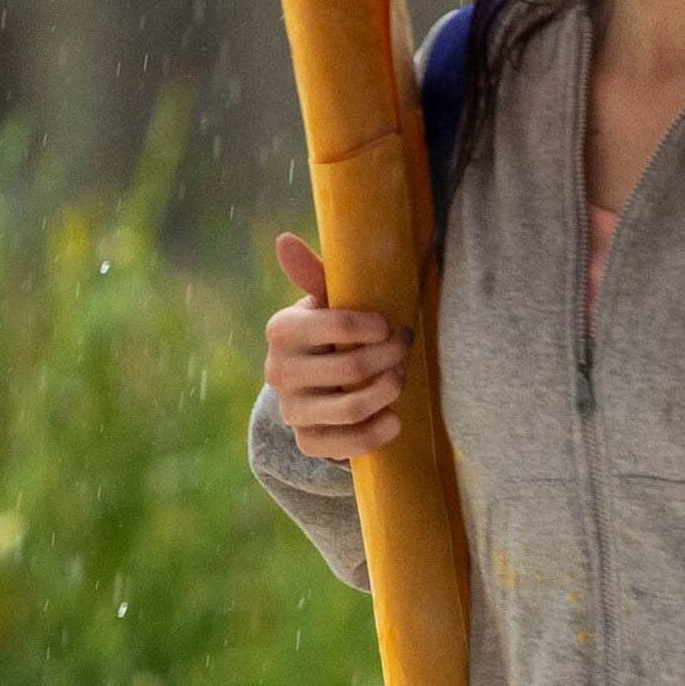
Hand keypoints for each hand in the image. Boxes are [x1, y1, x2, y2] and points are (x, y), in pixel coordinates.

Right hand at [263, 230, 409, 459]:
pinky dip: (380, 431)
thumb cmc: (331, 333)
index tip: (390, 325)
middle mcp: (279, 372)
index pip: (336, 325)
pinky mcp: (307, 442)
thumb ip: (316, 275)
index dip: (374, 327)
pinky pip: (349, 445)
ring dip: (389, 390)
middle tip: (406, 347)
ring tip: (401, 377)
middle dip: (392, 356)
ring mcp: (292, 410)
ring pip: (353, 407)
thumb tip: (284, 240)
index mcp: (282, 329)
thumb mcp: (326, 303)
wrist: (317, 385)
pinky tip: (395, 417)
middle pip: (352, 368)